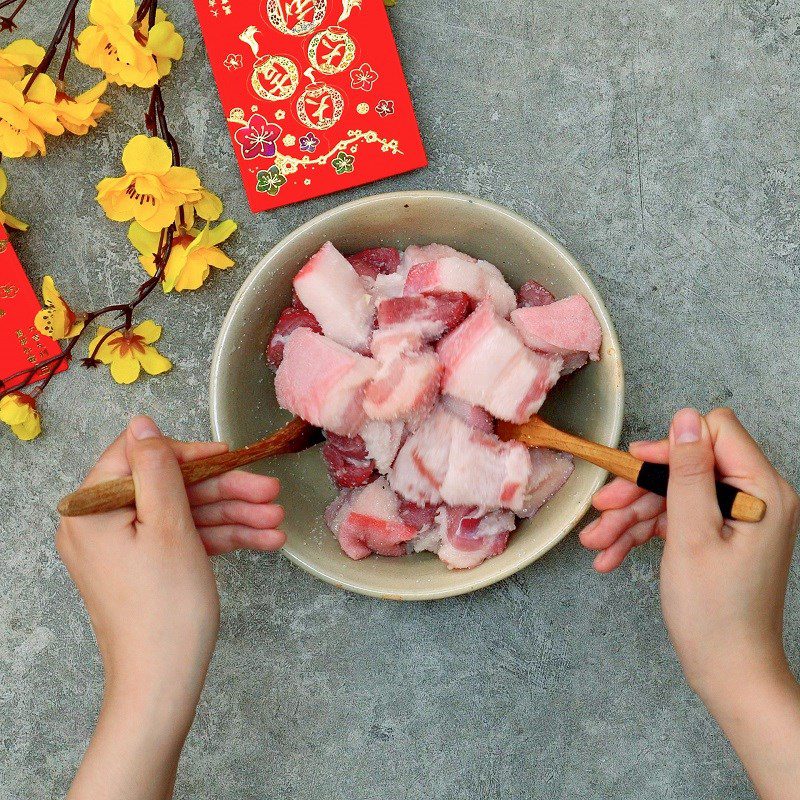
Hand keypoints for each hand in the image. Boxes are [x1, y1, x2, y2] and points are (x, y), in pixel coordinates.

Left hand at [59, 415, 284, 798]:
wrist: (163, 683)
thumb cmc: (164, 610)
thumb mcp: (168, 526)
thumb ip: (158, 469)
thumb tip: (142, 423)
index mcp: (92, 510)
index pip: (140, 457)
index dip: (190, 454)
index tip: (229, 456)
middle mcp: (101, 526)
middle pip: (171, 488)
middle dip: (226, 491)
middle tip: (270, 492)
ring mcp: (124, 549)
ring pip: (184, 515)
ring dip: (234, 516)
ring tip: (277, 521)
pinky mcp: (145, 568)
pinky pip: (184, 540)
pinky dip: (221, 539)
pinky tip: (263, 539)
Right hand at [582, 408, 799, 798]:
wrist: (729, 672)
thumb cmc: (716, 613)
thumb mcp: (691, 535)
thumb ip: (687, 472)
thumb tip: (685, 418)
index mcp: (762, 492)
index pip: (713, 434)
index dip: (669, 449)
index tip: (632, 471)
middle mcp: (755, 498)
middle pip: (685, 468)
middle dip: (639, 491)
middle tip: (601, 510)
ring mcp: (738, 519)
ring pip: (673, 496)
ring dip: (631, 518)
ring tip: (597, 545)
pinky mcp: (721, 536)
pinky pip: (676, 520)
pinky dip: (643, 534)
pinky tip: (612, 555)